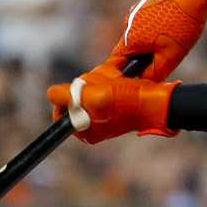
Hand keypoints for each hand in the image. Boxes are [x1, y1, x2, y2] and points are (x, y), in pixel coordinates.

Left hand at [48, 67, 176, 143]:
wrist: (157, 99)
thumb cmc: (126, 100)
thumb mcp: (90, 97)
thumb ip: (63, 96)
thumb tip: (50, 95)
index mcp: (83, 131)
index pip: (60, 110)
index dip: (68, 96)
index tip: (82, 90)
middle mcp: (92, 124)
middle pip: (75, 95)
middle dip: (89, 84)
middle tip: (105, 84)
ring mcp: (104, 112)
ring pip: (90, 85)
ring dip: (101, 77)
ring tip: (115, 79)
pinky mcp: (115, 100)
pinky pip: (104, 82)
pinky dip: (110, 75)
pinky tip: (121, 76)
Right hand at [102, 0, 206, 81]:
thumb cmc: (182, 24)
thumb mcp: (171, 56)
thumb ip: (154, 73)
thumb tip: (143, 83)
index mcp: (129, 38)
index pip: (118, 62)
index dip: (124, 73)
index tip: (133, 79)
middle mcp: (128, 24)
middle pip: (130, 49)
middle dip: (144, 57)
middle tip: (163, 58)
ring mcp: (137, 11)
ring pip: (140, 35)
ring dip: (152, 42)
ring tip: (172, 40)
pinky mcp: (146, 3)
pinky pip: (147, 23)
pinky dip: (156, 29)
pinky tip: (174, 26)